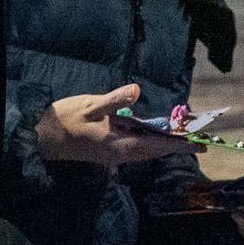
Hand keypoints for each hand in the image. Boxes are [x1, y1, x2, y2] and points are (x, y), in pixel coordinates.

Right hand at [32, 86, 191, 168]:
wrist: (44, 138)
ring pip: (148, 151)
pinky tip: (156, 134)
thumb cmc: (66, 120)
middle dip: (177, 144)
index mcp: (120, 144)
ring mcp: (115, 154)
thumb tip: (135, 90)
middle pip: (156, 150)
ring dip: (165, 144)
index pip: (157, 145)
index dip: (179, 144)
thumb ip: (114, 99)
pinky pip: (138, 148)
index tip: (198, 145)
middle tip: (199, 139)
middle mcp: (122, 153)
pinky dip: (152, 142)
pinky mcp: (110, 151)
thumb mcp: (90, 105)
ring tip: (184, 137)